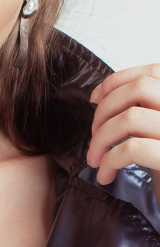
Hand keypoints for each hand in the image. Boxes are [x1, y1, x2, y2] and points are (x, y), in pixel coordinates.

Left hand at [86, 64, 159, 203]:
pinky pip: (132, 149)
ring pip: (130, 117)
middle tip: (93, 134)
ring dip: (101, 138)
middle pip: (138, 89)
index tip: (94, 97)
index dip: (117, 80)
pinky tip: (104, 174)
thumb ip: (143, 109)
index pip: (152, 72)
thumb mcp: (158, 132)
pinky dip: (109, 160)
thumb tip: (99, 96)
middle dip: (106, 108)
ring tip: (94, 158)